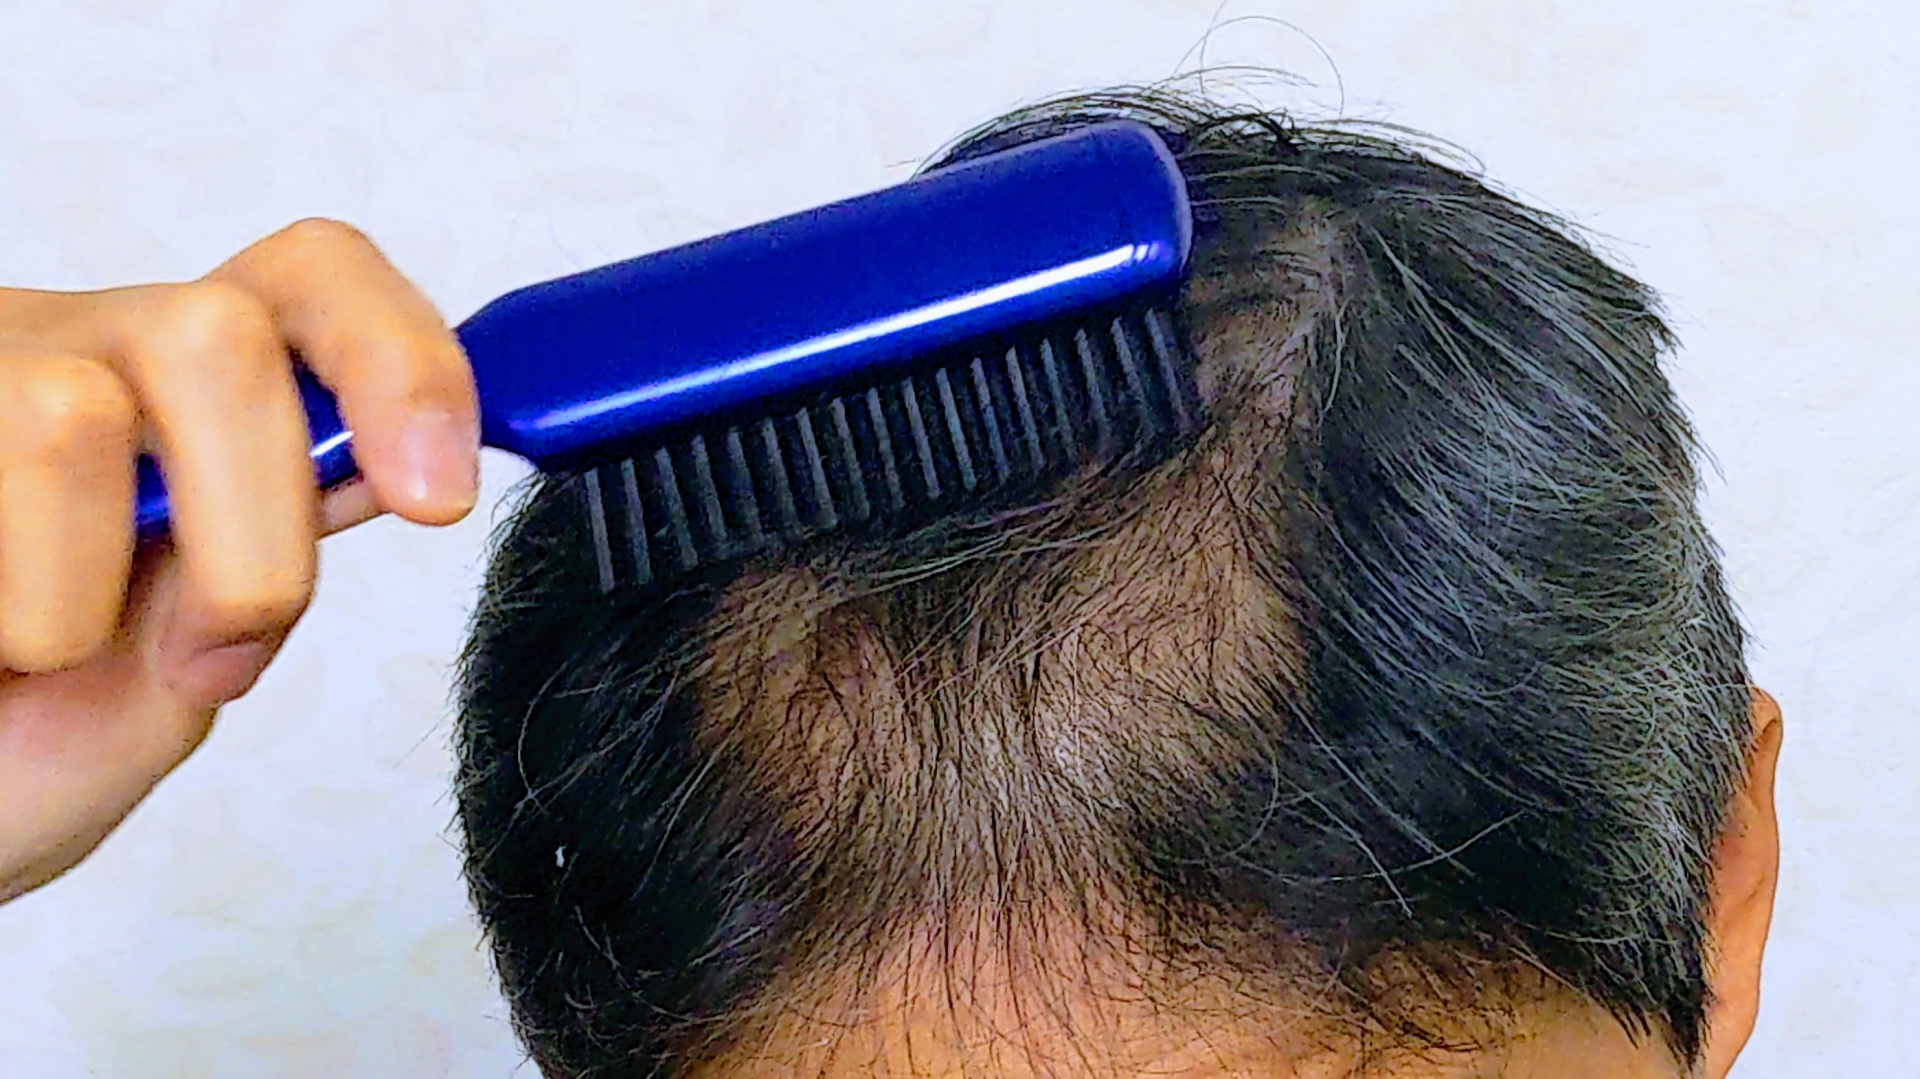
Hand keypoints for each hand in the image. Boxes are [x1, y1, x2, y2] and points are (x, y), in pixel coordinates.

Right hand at [0, 219, 478, 902]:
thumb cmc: (26, 733)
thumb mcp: (186, 662)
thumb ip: (272, 558)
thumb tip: (387, 468)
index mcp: (186, 389)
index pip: (317, 280)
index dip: (400, 363)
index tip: (436, 497)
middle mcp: (77, 348)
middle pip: (217, 336)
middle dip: (252, 528)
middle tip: (211, 656)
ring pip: (72, 415)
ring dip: (77, 591)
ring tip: (35, 653)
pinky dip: (4, 614)